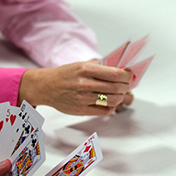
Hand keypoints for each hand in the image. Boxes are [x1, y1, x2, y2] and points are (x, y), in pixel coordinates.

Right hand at [18, 60, 133, 115]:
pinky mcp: (81, 110)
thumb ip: (100, 65)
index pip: (115, 74)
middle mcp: (84, 84)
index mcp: (85, 69)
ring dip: (120, 97)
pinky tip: (110, 102)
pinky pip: (104, 111)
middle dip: (126, 86)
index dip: (126, 76)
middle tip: (126, 85)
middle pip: (116, 87)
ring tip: (119, 94)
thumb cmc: (65, 75)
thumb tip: (120, 68)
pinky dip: (112, 107)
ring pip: (112, 100)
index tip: (129, 76)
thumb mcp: (81, 64)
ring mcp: (83, 98)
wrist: (46, 87)